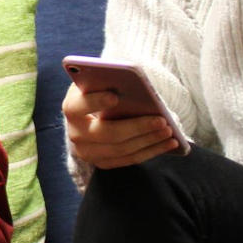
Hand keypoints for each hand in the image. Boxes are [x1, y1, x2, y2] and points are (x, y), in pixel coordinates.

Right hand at [64, 83, 179, 168]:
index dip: (95, 102)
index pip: (78, 106)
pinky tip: (170, 143)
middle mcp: (75, 133)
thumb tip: (132, 79)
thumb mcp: (100, 81)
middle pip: (107, 133)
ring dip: (149, 140)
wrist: (93, 114)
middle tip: (161, 120)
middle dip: (137, 127)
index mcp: (72, 107)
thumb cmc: (102, 90)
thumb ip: (108, 80)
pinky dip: (152, 151)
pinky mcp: (102, 162)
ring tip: (169, 131)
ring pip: (121, 149)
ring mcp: (87, 152)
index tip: (114, 97)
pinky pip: (129, 160)